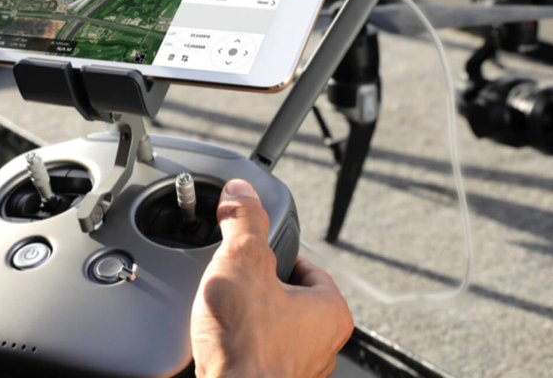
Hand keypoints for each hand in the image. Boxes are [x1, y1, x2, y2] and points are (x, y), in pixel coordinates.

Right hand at [191, 180, 352, 377]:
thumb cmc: (246, 349)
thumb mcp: (242, 262)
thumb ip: (243, 220)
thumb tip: (241, 191)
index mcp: (331, 311)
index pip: (308, 265)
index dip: (276, 252)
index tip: (255, 251)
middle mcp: (323, 345)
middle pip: (287, 297)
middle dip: (258, 289)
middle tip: (234, 284)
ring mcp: (297, 370)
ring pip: (271, 328)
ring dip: (248, 319)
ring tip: (225, 315)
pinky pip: (255, 355)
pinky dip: (239, 347)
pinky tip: (221, 343)